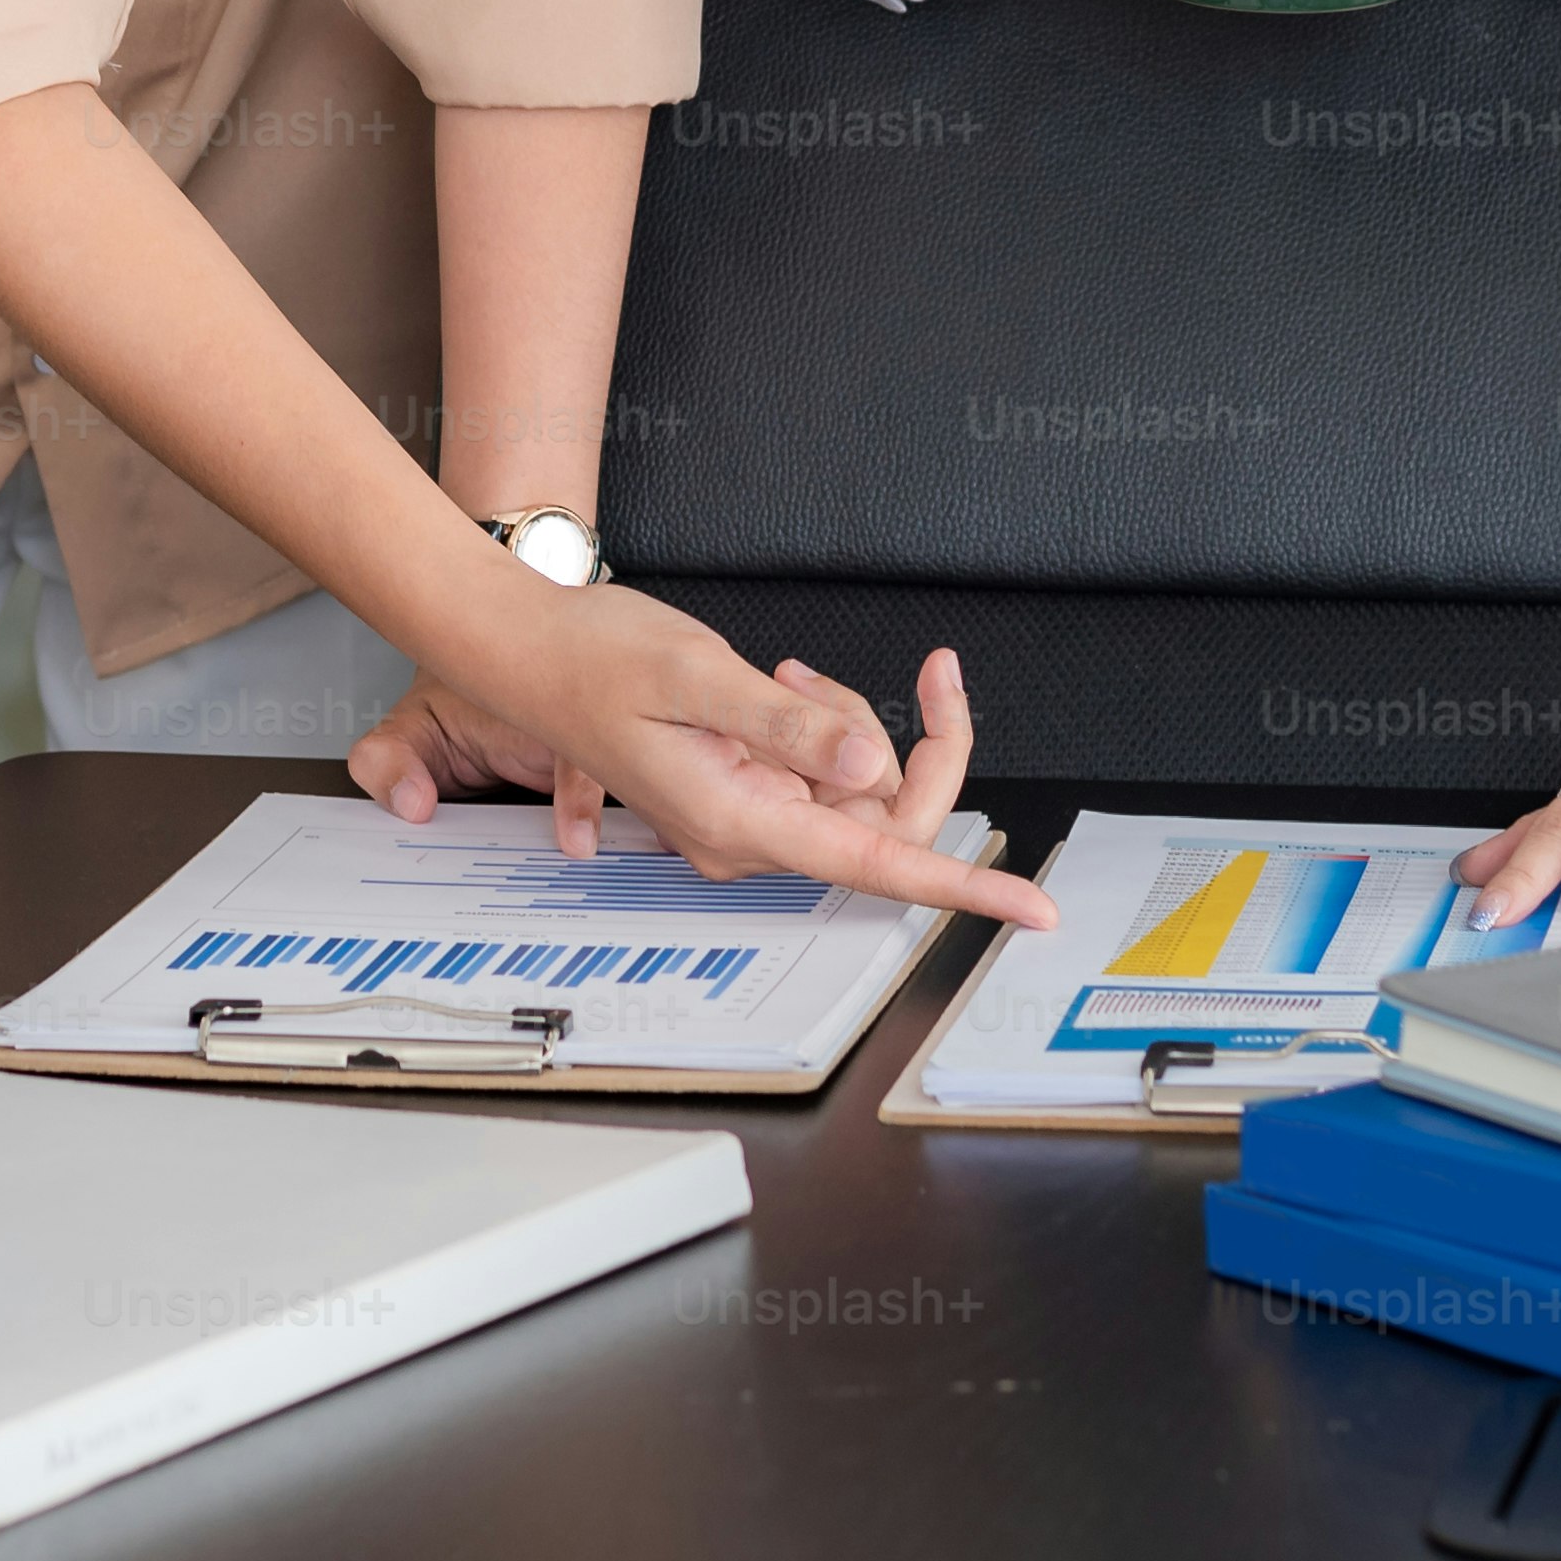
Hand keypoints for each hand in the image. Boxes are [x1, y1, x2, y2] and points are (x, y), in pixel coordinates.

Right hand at [342, 641, 995, 875]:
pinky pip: (823, 768)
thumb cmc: (593, 658)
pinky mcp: (745, 790)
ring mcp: (748, 817)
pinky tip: (779, 685)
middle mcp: (751, 835)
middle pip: (884, 811)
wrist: (528, 651)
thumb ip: (787, 727)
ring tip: (785, 675)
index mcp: (742, 822)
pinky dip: (821, 722)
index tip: (1032, 909)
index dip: (965, 886)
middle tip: (924, 671)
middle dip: (904, 739)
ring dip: (847, 721)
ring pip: (856, 782)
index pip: (879, 864)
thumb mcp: (697, 676)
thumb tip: (871, 764)